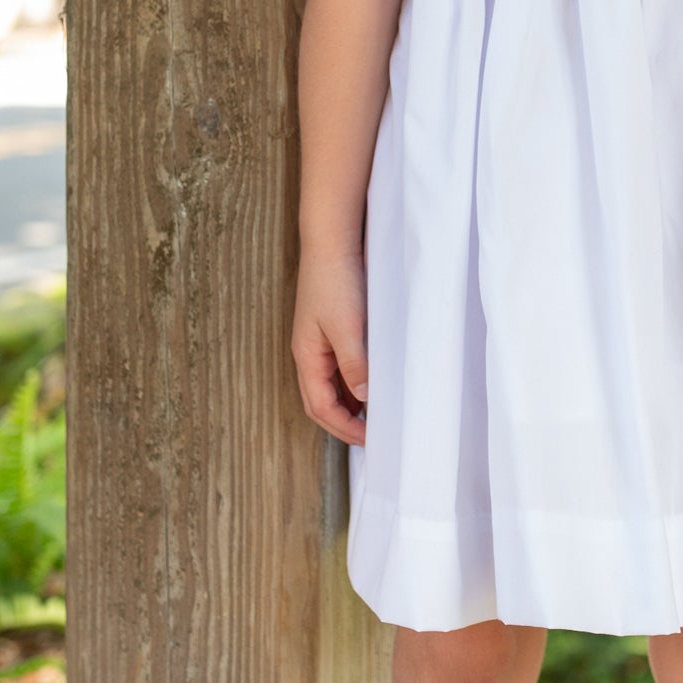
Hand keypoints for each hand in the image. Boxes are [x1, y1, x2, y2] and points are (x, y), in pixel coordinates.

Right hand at [292, 248, 370, 445]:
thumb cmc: (335, 282)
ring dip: (348, 406)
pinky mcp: (331, 331)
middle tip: (372, 437)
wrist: (332, 243)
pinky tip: (371, 386)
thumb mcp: (347, 326)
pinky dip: (353, 385)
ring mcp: (319, 344)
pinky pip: (339, 369)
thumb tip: (365, 399)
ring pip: (330, 387)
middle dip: (343, 424)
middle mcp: (310, 354)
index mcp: (307, 357)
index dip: (344, 427)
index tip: (370, 439)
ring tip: (375, 417)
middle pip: (321, 403)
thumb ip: (354, 364)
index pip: (320, 407)